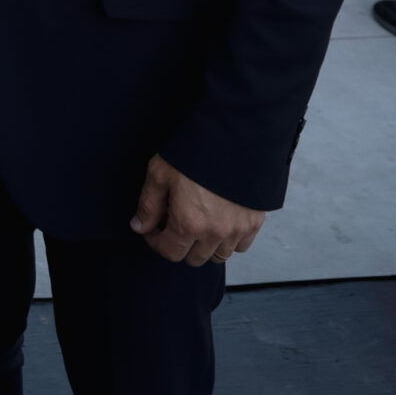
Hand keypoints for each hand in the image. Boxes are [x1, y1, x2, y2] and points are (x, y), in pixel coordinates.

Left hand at [129, 153, 265, 267]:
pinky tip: (219, 221)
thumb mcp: (160, 174)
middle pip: (194, 258)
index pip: (170, 253)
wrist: (233, 136)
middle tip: (174, 222)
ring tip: (197, 221)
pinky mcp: (255, 221)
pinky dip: (229, 240)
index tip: (153, 228)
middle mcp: (215, 232)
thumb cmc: (193, 152)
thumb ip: (148, 205)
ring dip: (205, 245)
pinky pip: (241, 245)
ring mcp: (238, 229)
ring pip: (218, 255)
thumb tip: (140, 227)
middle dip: (180, 244)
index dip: (156, 242)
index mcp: (189, 223)